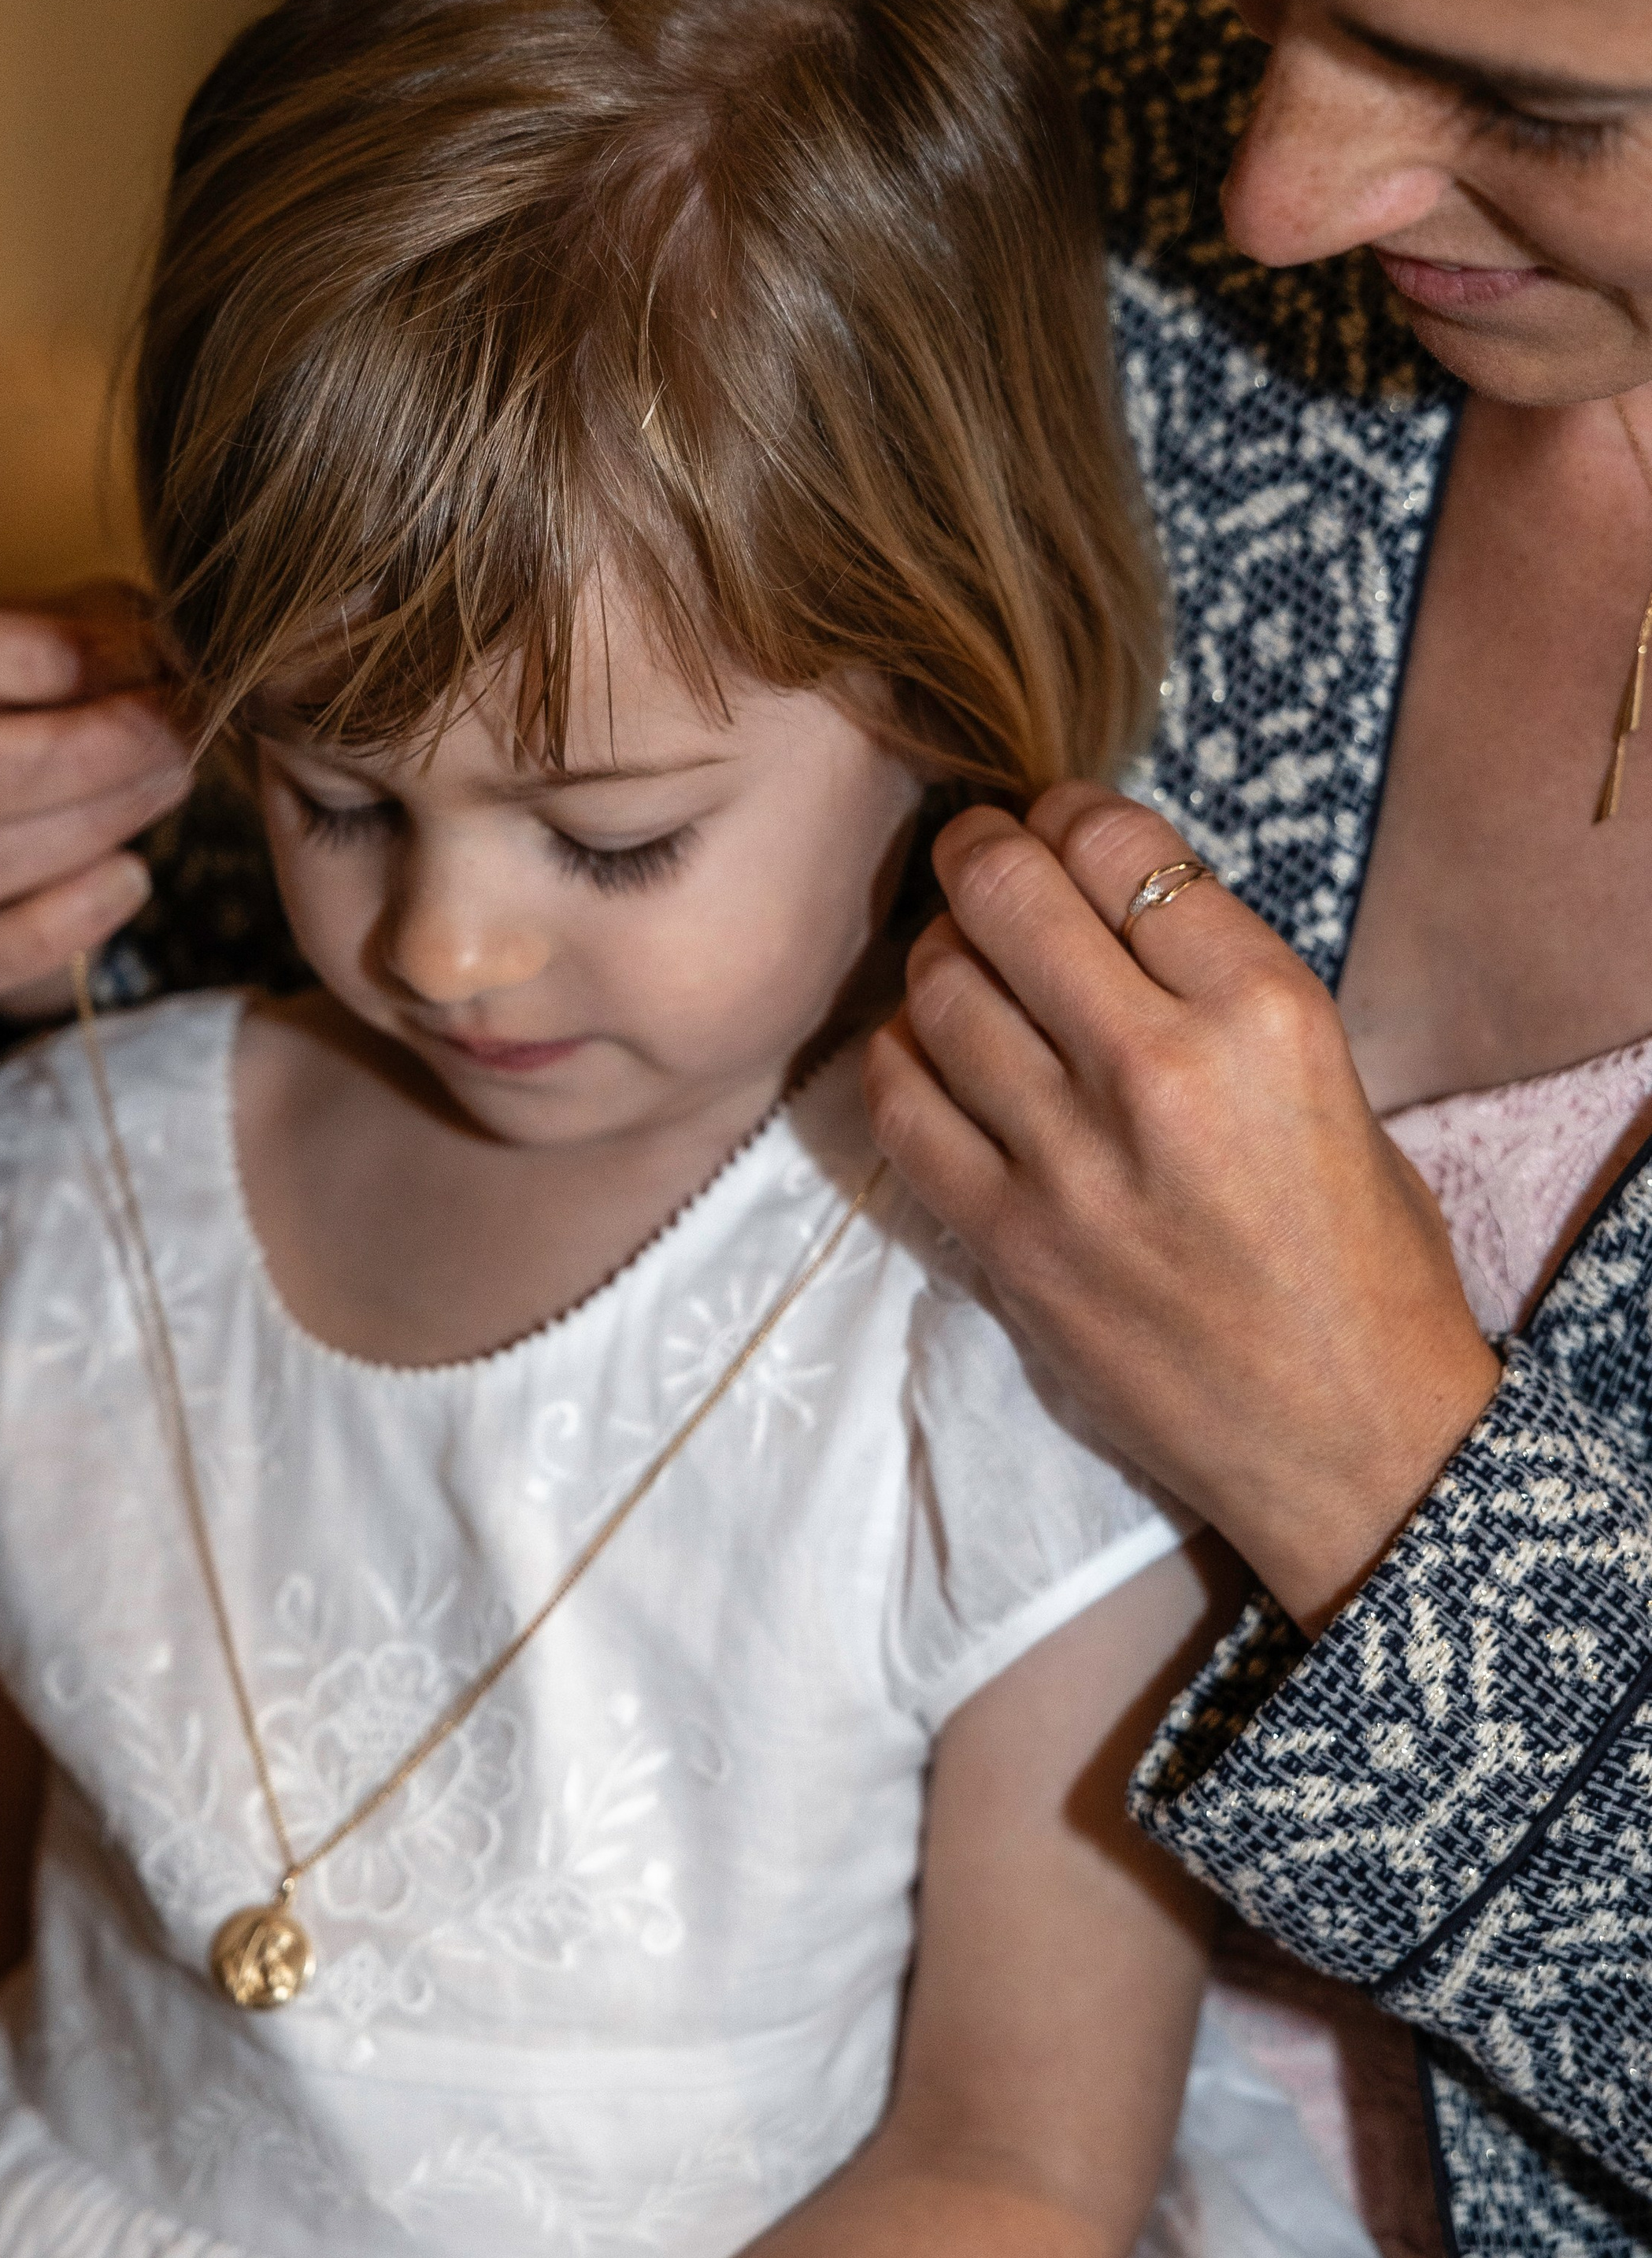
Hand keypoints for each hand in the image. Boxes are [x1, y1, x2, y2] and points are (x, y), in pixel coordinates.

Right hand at [0, 585, 192, 1010]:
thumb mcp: (24, 630)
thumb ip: (86, 631)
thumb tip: (170, 664)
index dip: (30, 656)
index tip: (136, 660)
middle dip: (83, 756)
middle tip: (177, 734)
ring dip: (86, 830)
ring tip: (167, 784)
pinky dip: (57, 927)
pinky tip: (130, 878)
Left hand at [862, 785, 1501, 1633]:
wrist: (1353, 1442)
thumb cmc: (1359, 1256)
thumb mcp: (1331, 1079)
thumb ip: (1215, 983)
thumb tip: (1094, 899)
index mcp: (1265, 1014)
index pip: (1120, 845)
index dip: (1070, 814)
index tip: (1057, 824)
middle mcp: (1159, 1071)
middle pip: (1006, 893)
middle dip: (978, 850)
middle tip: (978, 854)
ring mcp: (1069, 1161)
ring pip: (937, 987)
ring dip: (937, 953)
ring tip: (959, 961)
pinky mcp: (1006, 1242)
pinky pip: (899, 1103)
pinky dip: (898, 1057)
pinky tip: (926, 1055)